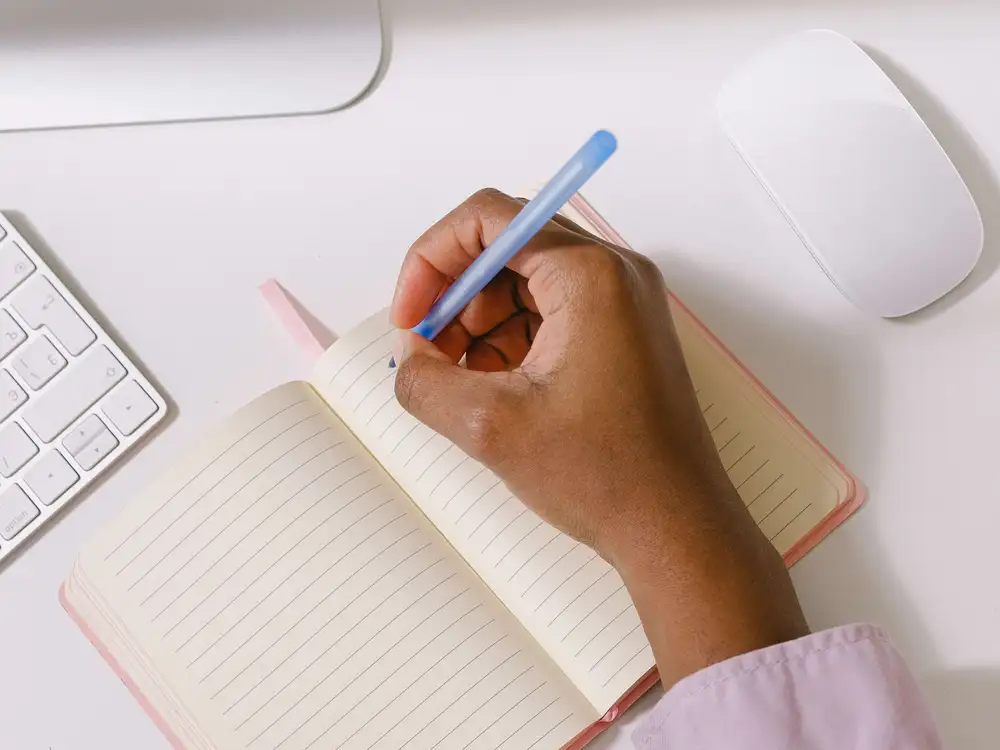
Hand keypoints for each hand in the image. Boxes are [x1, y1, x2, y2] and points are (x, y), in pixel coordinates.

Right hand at [391, 189, 807, 683]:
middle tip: (426, 352)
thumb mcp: (490, 428)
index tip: (411, 315)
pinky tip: (493, 388)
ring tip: (460, 381)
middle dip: (453, 298)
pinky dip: (509, 342)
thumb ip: (424, 380)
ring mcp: (621, 304)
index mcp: (590, 275)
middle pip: (504, 248)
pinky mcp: (619, 335)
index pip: (488, 219)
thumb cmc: (609, 477)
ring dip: (478, 325)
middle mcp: (613, 275)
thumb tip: (408, 356)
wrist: (675, 529)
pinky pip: (547, 314)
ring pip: (522, 284)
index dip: (432, 259)